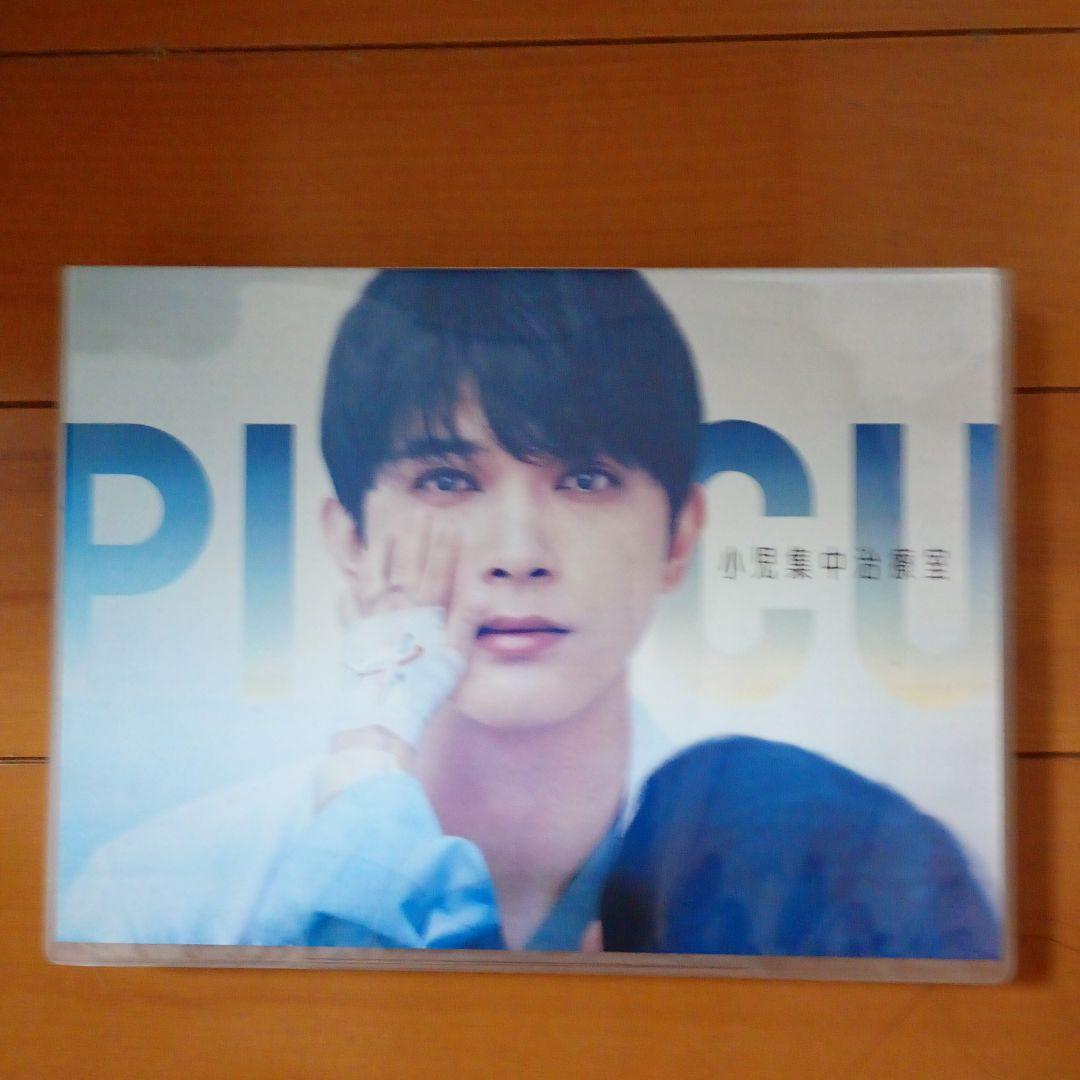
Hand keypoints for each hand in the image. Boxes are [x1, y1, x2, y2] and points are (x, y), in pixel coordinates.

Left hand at [322, 517, 473, 802]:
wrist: (384, 710)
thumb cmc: (425, 687)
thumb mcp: (455, 656)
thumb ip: (465, 621)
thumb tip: (483, 591)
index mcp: (424, 611)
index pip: (437, 572)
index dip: (444, 549)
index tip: (448, 527)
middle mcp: (397, 608)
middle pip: (406, 565)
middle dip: (414, 538)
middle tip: (418, 514)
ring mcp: (371, 618)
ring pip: (374, 576)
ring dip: (380, 553)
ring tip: (381, 534)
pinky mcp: (353, 636)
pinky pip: (348, 610)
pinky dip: (347, 597)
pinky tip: (345, 589)